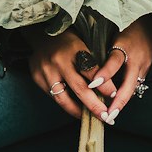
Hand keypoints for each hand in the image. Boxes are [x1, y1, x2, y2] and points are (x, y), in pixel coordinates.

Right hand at [27, 19, 151, 124]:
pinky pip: (54, 97)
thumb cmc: (67, 40)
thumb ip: (93, 64)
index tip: (114, 96)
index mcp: (74, 49)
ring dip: (78, 111)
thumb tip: (108, 88)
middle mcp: (59, 61)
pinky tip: (75, 109)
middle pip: (79, 89)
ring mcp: (46, 71)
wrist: (40, 34)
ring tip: (89, 118)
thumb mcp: (84, 44)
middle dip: (94, 106)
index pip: (93, 72)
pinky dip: (65, 104)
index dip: (105, 86)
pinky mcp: (37, 78)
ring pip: (63, 99)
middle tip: (105, 117)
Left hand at [85, 17, 151, 124]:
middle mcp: (137, 60)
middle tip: (108, 115)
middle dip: (118, 102)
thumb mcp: (112, 33)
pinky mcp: (147, 69)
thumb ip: (101, 48)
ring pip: (133, 88)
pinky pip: (136, 84)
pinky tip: (116, 101)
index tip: (91, 85)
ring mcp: (145, 66)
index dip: (103, 75)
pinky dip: (126, 93)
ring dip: (122, 100)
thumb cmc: (126, 26)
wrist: (149, 22)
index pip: (114, 63)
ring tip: (110, 113)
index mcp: (126, 48)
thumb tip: (86, 65)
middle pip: (129, 86)